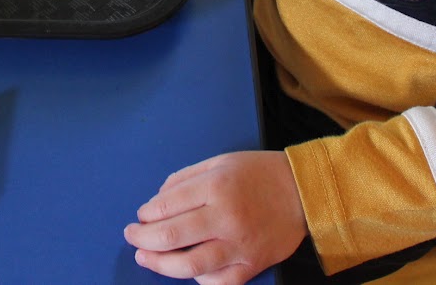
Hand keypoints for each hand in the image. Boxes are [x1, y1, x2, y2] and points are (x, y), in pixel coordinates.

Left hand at [124, 151, 307, 284]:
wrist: (303, 192)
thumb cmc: (258, 174)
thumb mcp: (219, 162)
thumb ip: (185, 179)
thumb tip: (158, 200)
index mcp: (216, 186)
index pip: (166, 205)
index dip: (146, 213)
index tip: (141, 216)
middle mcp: (226, 217)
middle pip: (171, 236)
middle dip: (143, 239)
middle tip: (132, 236)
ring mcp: (239, 245)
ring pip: (190, 265)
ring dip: (160, 264)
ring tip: (145, 258)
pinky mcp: (252, 264)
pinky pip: (220, 282)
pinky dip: (199, 280)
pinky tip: (188, 271)